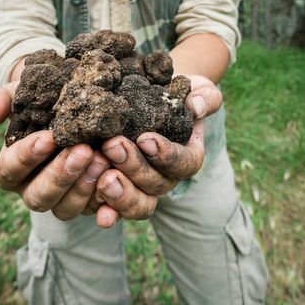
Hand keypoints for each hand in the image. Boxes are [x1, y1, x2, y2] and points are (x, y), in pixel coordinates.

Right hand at [0, 83, 116, 224]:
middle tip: (83, 151)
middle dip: (60, 176)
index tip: (48, 138)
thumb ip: (1, 100)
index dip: (26, 156)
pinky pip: (96, 212)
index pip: (10, 170)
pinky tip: (116, 193)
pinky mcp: (90, 203)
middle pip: (38, 197)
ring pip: (66, 209)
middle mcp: (34, 189)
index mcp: (13, 167)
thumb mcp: (23, 95)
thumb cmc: (45, 102)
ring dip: (84, 188)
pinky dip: (106, 207)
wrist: (79, 107)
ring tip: (102, 159)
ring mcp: (63, 199)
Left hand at [97, 75, 221, 218]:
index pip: (183, 163)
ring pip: (138, 202)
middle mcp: (166, 176)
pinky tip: (100, 214)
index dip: (166, 155)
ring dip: (121, 194)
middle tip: (112, 146)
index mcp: (187, 156)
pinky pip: (114, 208)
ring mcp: (141, 186)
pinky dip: (107, 212)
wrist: (148, 95)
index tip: (146, 139)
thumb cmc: (175, 94)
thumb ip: (204, 98)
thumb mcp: (197, 89)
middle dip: (134, 168)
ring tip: (103, 178)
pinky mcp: (118, 190)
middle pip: (156, 184)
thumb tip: (195, 107)